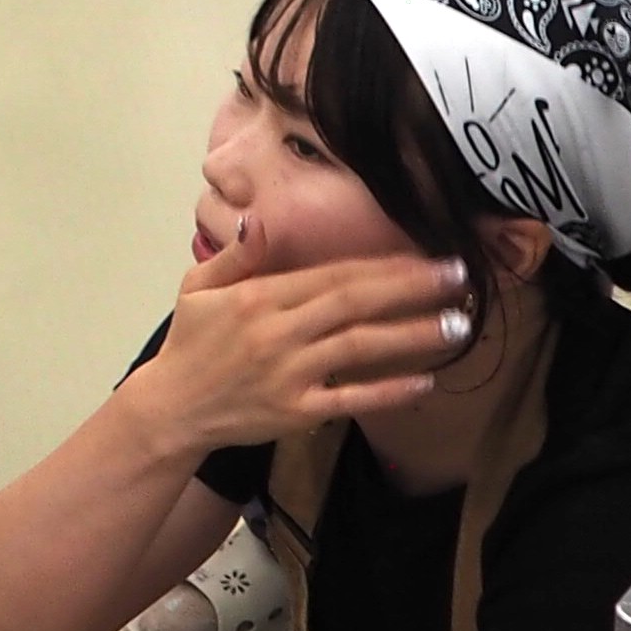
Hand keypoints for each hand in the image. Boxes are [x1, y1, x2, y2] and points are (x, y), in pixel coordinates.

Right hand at [126, 237, 470, 457]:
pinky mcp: (296, 411)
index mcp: (257, 298)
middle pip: (354, 304)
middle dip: (411, 289)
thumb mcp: (197, 288)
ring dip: (413, 335)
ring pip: (361, 348)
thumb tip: (262, 220)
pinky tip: (426, 381)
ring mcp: (288, 374)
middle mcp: (277, 332)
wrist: (171, 408)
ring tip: (458, 325)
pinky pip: (351, 399)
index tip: (427, 257)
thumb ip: (236, 256)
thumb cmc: (190, 343)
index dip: (383, 266)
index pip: (332, 275)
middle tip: (460, 278)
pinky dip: (389, 391)